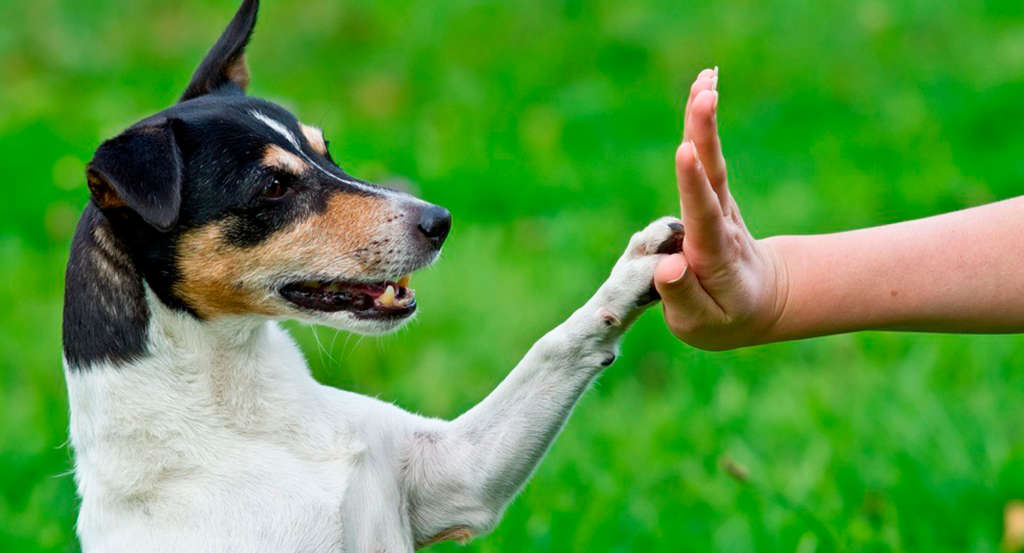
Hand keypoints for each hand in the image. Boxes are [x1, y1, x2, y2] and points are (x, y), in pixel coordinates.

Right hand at [653, 68, 788, 349]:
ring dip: (705, 120)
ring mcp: (720, 206)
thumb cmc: (724, 318)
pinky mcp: (714, 195)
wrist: (761, 302)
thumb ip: (683, 297)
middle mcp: (721, 224)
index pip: (703, 217)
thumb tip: (669, 265)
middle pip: (713, 176)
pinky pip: (707, 157)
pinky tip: (702, 87)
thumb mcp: (702, 324)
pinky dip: (703, 123)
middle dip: (705, 135)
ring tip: (704, 79)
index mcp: (714, 256)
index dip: (693, 185)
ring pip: (712, 160)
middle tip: (704, 95)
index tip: (686, 152)